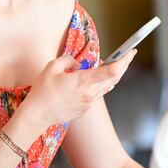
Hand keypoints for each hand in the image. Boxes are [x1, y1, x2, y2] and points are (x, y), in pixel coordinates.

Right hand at [22, 50, 136, 128]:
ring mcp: (88, 103)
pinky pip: (97, 94)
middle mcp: (90, 93)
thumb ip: (69, 60)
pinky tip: (92, 78)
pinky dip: (98, 84)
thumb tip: (79, 64)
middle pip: (114, 78)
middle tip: (127, 55)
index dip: (124, 60)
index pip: (112, 70)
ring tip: (108, 64)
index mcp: (83, 81)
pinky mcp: (85, 109)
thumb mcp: (52, 67)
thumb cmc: (42, 91)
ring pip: (106, 86)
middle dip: (123, 65)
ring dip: (110, 75)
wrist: (37, 116)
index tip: (131, 51)